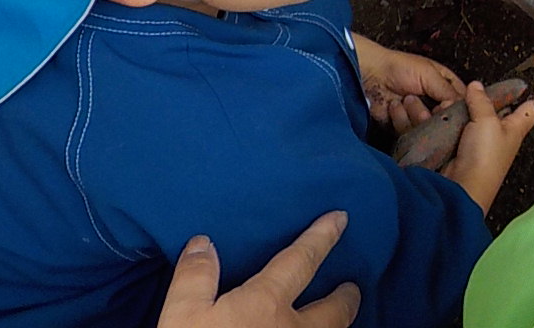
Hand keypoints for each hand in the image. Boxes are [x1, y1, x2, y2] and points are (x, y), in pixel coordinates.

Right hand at [157, 211, 358, 327]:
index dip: (322, 236)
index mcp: (266, 304)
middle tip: (352, 287)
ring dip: (340, 326)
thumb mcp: (181, 316)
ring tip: (339, 320)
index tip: (340, 218)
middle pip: (334, 311)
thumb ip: (195, 278)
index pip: (301, 260)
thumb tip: (204, 242)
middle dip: (346, 297)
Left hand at [353, 34, 463, 124]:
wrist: (371, 76)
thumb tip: (461, 110)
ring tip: (406, 99)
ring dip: (415, 114)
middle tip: (430, 110)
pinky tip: (395, 106)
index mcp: (446, 86)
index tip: (455, 113)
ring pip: (428, 128)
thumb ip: (448, 92)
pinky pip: (410, 133)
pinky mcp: (405, 127)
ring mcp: (420, 116)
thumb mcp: (429, 74)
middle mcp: (435, 103)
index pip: (463, 102)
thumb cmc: (401, 68)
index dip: (461, 109)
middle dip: (436, 116)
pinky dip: (401, 120)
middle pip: (446, 119)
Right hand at [442, 80, 533, 212]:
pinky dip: (452, 118)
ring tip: (456, 100)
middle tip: (479, 83)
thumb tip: (477, 86)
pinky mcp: (464, 146)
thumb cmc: (485, 158)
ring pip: (476, 114)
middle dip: (490, 94)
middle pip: (501, 107)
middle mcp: (502, 133)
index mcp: (517, 127)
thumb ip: (482, 101)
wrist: (463, 188)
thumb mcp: (487, 122)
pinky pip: (460, 125)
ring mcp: (482, 140)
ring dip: (465, 106)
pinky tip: (444, 112)